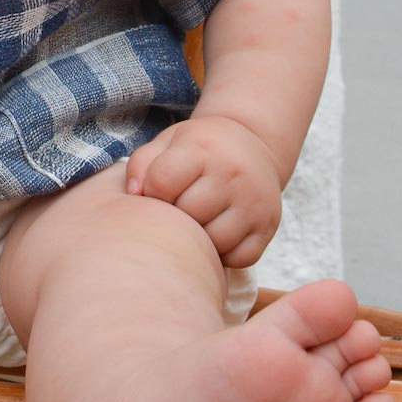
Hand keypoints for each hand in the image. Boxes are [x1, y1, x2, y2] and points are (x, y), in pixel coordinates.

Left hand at [125, 116, 282, 267]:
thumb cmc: (198, 148)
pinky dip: (225, 254)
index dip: (152, 191)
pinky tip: (218, 234)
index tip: (159, 191)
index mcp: (202, 150)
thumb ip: (141, 164)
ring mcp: (253, 202)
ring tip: (198, 221)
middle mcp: (232, 175)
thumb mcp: (167, 143)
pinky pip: (240, 258)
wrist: (252, 144)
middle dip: (176, 216)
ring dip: (200, 239)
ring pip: (214, 241)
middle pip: (188, 213)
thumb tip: (133, 196)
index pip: (163, 181)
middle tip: (179, 207)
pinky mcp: (268, 226)